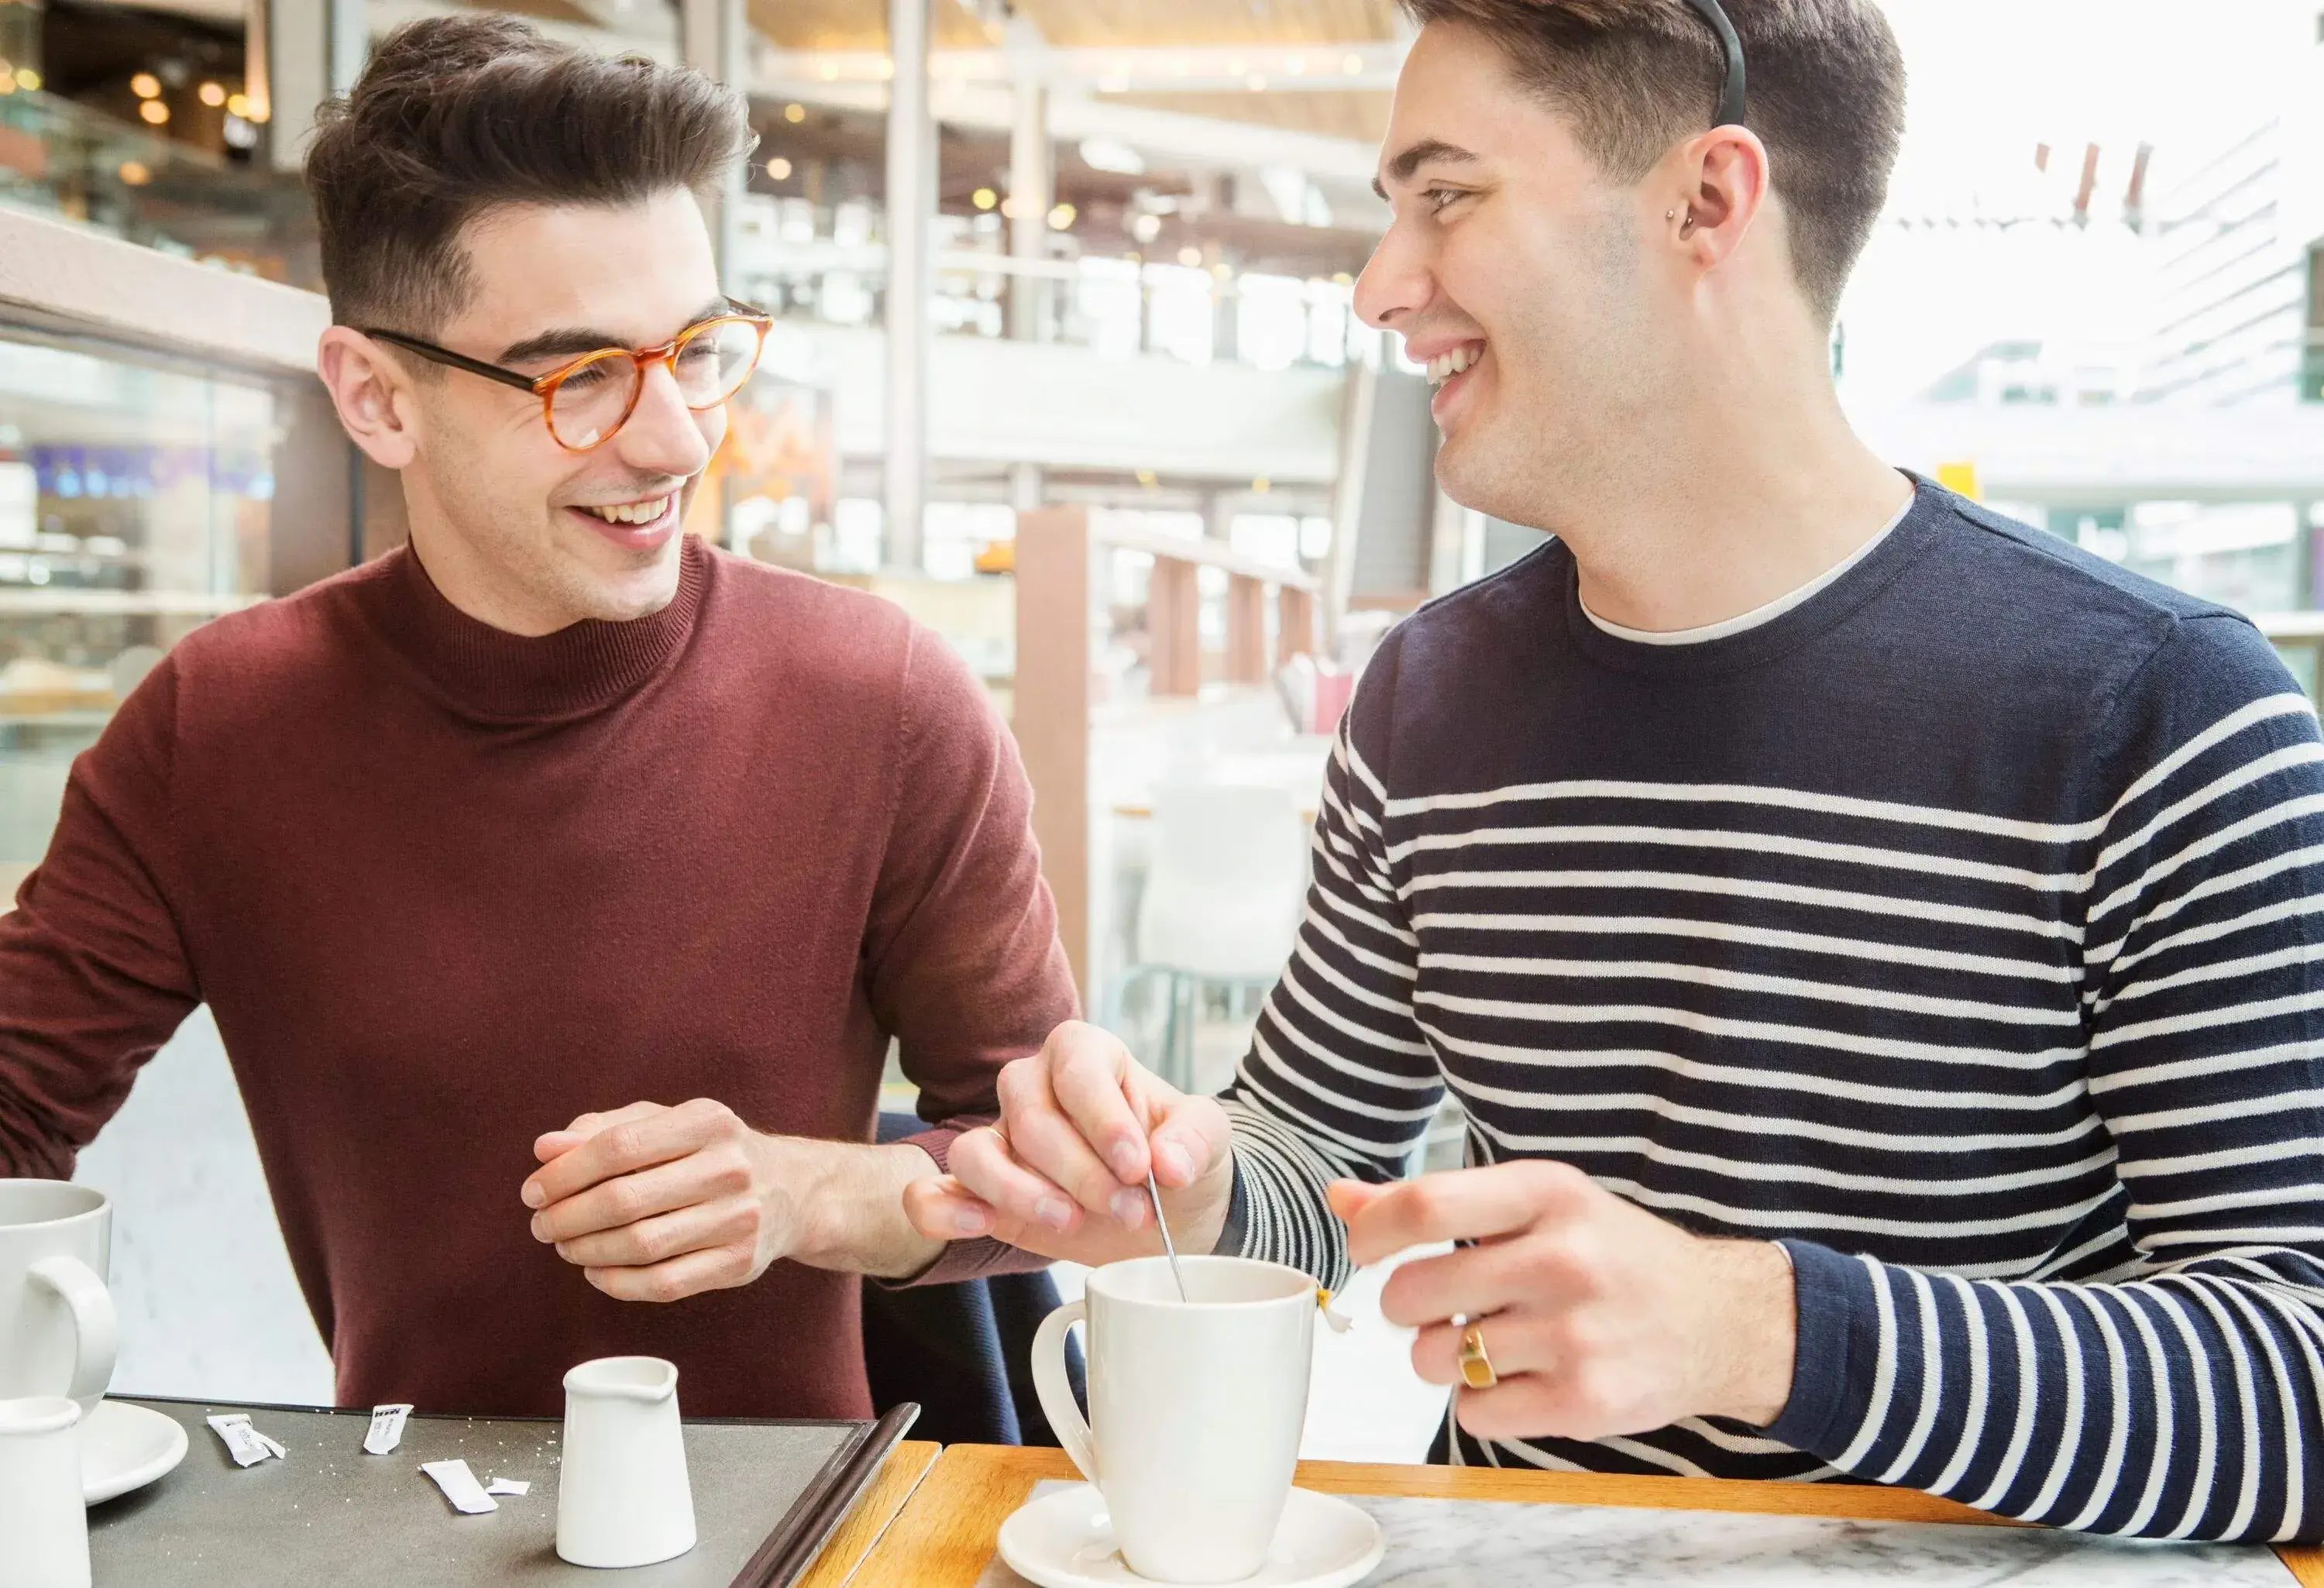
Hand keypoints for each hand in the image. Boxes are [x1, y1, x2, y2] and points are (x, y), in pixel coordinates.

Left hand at [520, 1099, 804, 1302]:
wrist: (792, 1191)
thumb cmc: (711, 1152)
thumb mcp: (666, 1123)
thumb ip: (603, 1129)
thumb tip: (545, 1149)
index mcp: (708, 1122)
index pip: (618, 1146)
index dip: (565, 1173)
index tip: (534, 1190)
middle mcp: (730, 1168)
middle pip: (625, 1200)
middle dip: (567, 1216)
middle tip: (542, 1225)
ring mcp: (739, 1220)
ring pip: (640, 1246)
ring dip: (586, 1250)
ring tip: (565, 1245)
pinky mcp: (740, 1264)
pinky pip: (664, 1285)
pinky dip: (617, 1283)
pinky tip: (596, 1271)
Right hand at [902, 1021, 1235, 1266]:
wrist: (1167, 1213)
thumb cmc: (1179, 1158)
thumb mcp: (1209, 1140)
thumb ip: (1194, 1141)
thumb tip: (1167, 1165)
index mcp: (1086, 1053)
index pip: (1079, 1073)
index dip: (1105, 1122)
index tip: (1139, 1168)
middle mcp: (1032, 1086)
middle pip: (1031, 1120)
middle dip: (1082, 1173)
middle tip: (1133, 1211)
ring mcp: (1000, 1138)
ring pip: (975, 1152)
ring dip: (1021, 1193)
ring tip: (1071, 1222)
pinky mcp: (981, 1191)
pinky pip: (936, 1192)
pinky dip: (943, 1210)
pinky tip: (977, 1224)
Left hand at [1333, 1162, 1796, 1439]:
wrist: (1722, 1320)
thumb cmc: (1614, 1254)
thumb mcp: (1540, 1203)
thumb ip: (1440, 1202)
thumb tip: (1341, 1198)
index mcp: (1549, 1194)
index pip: (1425, 1206)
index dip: (1372, 1232)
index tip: (1367, 1249)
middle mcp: (1563, 1259)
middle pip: (1414, 1292)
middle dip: (1408, 1307)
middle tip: (1440, 1306)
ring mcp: (1575, 1335)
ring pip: (1436, 1359)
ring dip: (1443, 1357)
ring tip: (1488, 1342)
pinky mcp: (1584, 1401)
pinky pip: (1473, 1413)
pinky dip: (1481, 1402)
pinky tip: (1521, 1377)